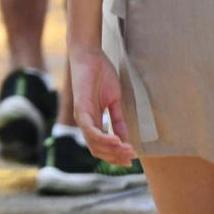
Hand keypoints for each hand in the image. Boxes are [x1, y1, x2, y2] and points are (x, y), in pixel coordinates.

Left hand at [70, 45, 135, 165]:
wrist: (90, 54)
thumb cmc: (101, 74)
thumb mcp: (114, 101)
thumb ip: (118, 120)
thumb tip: (126, 141)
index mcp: (93, 121)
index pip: (102, 147)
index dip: (116, 156)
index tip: (132, 159)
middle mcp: (85, 122)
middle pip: (98, 150)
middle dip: (115, 157)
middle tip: (132, 158)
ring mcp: (81, 116)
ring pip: (94, 143)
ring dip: (111, 150)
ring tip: (128, 150)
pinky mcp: (80, 108)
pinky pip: (90, 129)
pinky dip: (103, 138)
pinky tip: (116, 141)